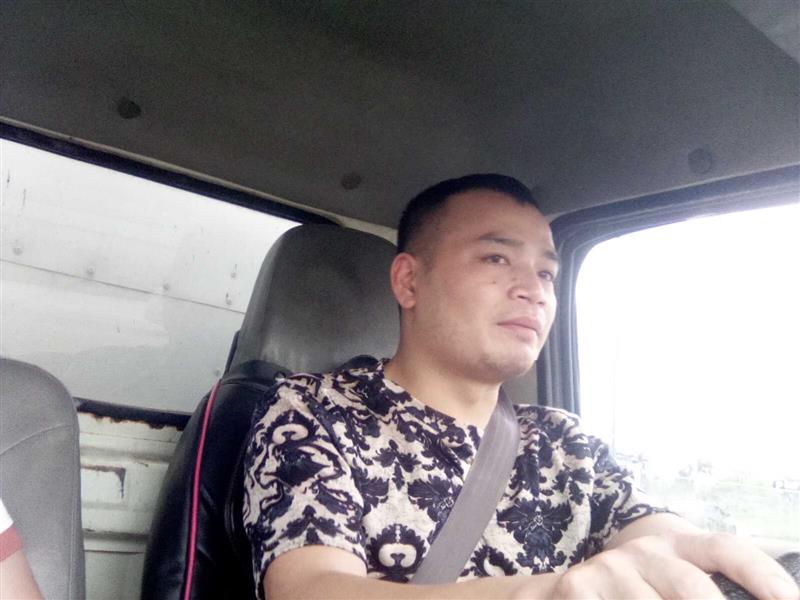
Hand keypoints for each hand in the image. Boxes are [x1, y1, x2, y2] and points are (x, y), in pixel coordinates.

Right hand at [538, 532, 798, 599]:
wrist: (570, 586)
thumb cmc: (642, 587)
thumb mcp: (674, 575)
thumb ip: (711, 583)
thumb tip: (774, 599)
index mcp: (679, 543)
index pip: (726, 549)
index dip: (760, 573)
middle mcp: (646, 550)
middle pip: (692, 586)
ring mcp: (611, 567)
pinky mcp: (579, 587)